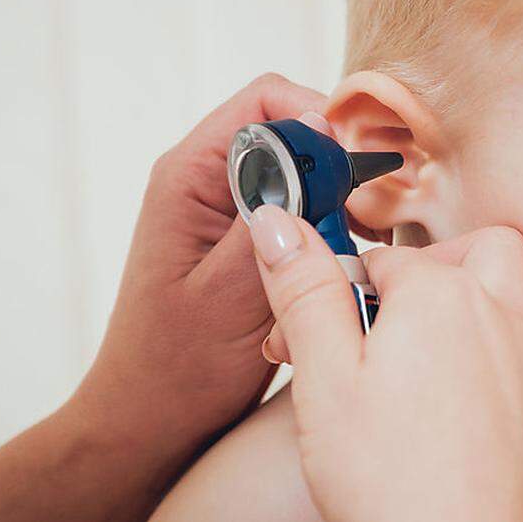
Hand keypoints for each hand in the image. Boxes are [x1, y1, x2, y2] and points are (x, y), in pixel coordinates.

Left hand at [69, 73, 327, 473]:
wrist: (152, 419)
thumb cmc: (177, 367)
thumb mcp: (230, 291)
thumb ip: (273, 217)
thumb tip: (316, 145)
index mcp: (189, 176)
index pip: (266, 101)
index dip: (319, 119)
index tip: (356, 166)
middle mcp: (207, 181)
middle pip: (291, 131)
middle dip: (337, 166)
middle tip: (370, 216)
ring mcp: (227, 210)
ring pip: (303, 174)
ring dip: (337, 205)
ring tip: (360, 246)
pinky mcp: (246, 239)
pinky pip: (299, 212)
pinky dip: (326, 234)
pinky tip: (340, 269)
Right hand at [248, 205, 522, 521]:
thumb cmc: (378, 474)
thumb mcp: (320, 374)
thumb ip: (304, 290)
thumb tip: (276, 221)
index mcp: (443, 301)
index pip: (391, 259)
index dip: (349, 282)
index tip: (323, 313)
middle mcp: (509, 329)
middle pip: (499, 251)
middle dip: (455, 261)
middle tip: (411, 304)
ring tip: (516, 330)